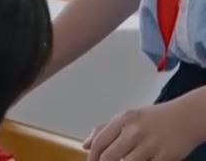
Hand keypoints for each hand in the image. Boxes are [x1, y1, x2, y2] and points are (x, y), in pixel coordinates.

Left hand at [84, 101, 199, 159]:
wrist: (186, 117)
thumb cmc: (154, 118)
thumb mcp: (128, 117)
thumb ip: (105, 129)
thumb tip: (86, 145)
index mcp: (123, 120)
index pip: (100, 142)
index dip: (92, 157)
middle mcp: (134, 131)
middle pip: (109, 157)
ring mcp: (150, 145)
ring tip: (124, 160)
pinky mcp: (164, 157)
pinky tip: (140, 160)